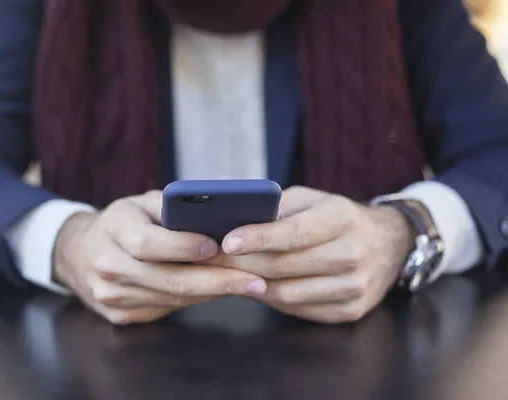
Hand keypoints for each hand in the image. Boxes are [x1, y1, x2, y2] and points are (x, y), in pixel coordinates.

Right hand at [53, 191, 266, 324]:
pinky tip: (218, 291)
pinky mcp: (119, 316)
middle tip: (255, 281)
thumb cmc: (120, 221)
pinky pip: (166, 308)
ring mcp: (112, 296)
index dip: (184, 246)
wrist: (77, 252)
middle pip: (168, 279)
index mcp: (113, 231)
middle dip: (218, 281)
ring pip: (172, 298)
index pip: (148, 243)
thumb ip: (173, 209)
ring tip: (248, 286)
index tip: (218, 246)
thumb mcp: (141, 203)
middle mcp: (108, 266)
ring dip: (213, 293)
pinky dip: (195, 300)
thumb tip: (220, 219)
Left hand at [210, 187, 414, 323]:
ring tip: (230, 274)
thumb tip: (239, 221)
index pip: (293, 234)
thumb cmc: (340, 218)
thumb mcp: (314, 199)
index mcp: (341, 219)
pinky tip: (258, 287)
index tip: (226, 242)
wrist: (389, 244)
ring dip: (253, 285)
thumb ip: (280, 207)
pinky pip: (299, 309)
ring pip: (288, 293)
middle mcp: (351, 255)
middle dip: (243, 264)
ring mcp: (354, 286)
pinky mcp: (351, 310)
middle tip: (215, 260)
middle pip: (285, 266)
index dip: (257, 239)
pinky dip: (273, 299)